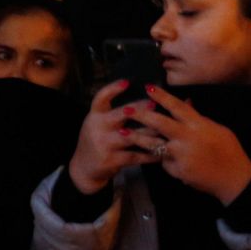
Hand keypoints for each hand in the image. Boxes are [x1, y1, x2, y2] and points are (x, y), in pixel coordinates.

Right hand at [67, 81, 162, 195]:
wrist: (84, 167)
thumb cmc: (98, 141)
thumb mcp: (99, 124)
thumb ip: (114, 113)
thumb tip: (140, 100)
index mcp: (94, 116)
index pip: (100, 98)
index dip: (112, 89)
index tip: (127, 82)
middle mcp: (97, 127)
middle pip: (120, 114)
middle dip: (139, 109)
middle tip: (155, 104)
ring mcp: (104, 144)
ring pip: (132, 136)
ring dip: (151, 134)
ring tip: (166, 132)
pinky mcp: (111, 159)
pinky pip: (135, 156)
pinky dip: (150, 155)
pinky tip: (162, 153)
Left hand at [124, 84, 250, 204]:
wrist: (234, 179)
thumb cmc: (228, 151)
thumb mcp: (217, 130)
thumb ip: (198, 118)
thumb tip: (186, 102)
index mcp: (199, 125)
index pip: (177, 107)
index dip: (162, 96)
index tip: (147, 87)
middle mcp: (187, 138)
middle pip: (159, 123)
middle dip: (141, 115)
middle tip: (125, 109)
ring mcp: (181, 154)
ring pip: (153, 144)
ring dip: (137, 138)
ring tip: (122, 133)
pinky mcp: (176, 170)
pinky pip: (164, 161)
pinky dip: (163, 159)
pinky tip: (165, 159)